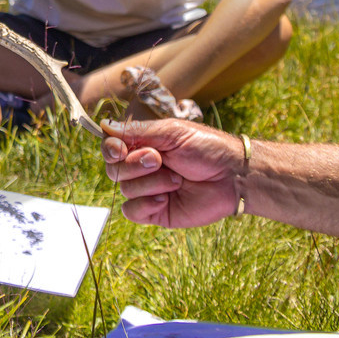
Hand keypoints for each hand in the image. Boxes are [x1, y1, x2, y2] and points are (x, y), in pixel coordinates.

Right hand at [101, 118, 242, 227]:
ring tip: (177, 179)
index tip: (120, 149)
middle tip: (160, 159)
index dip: (110, 149)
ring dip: (151, 183)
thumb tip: (105, 126)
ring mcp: (148, 190)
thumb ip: (137, 132)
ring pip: (125, 189)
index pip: (110, 147)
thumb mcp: (171, 133)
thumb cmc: (206, 148)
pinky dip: (145, 204)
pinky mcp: (156, 212)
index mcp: (143, 145)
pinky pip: (132, 212)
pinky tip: (164, 199)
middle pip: (113, 170)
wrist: (233, 176)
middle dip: (135, 164)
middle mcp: (142, 168)